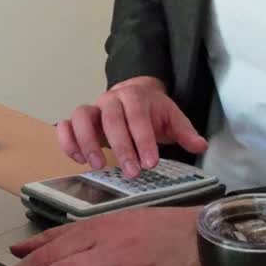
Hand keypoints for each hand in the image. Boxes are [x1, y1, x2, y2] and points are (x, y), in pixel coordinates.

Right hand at [57, 76, 206, 178]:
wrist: (134, 94)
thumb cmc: (153, 110)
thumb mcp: (172, 117)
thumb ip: (184, 131)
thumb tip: (200, 145)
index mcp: (135, 96)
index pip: (138, 116)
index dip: (144, 140)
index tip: (151, 163)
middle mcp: (110, 99)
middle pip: (111, 118)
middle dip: (121, 146)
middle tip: (131, 172)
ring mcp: (92, 109)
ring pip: (81, 117)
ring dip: (87, 141)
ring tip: (97, 166)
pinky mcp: (79, 120)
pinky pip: (65, 126)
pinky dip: (68, 142)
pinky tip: (79, 160)